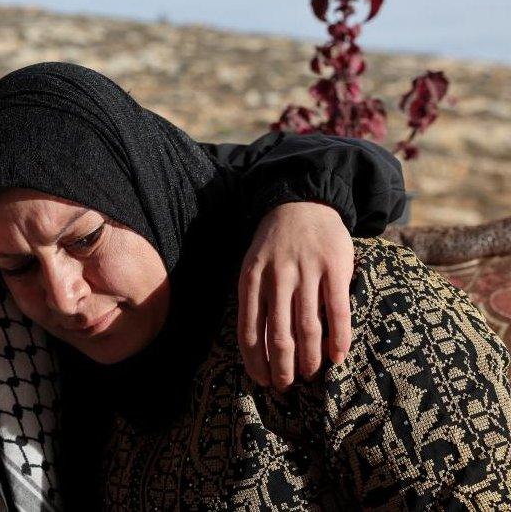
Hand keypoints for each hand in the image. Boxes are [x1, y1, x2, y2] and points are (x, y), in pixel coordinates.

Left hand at [237, 202, 353, 390]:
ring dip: (309, 358)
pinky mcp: (334, 268)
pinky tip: (338, 357)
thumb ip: (256, 300)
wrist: (302, 203)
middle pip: (279, 335)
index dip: (255, 361)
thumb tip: (258, 347)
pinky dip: (338, 338)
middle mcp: (277, 278)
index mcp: (251, 279)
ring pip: (308, 328)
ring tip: (309, 375)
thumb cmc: (275, 244)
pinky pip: (337, 311)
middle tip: (286, 386)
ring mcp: (306, 272)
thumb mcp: (254, 266)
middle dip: (282, 367)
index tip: (261, 381)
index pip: (249, 330)